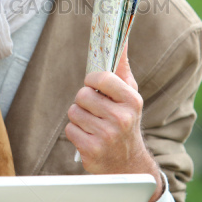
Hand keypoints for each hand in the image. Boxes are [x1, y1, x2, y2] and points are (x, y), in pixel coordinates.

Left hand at [65, 45, 163, 201]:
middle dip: (84, 101)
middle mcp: (122, 119)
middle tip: (96, 110)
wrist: (128, 165)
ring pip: (74, 112)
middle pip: (83, 95)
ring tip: (93, 125)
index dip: (93, 80)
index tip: (94, 85)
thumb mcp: (129, 95)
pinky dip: (76, 133)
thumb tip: (121, 37)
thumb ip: (122, 67)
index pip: (103, 78)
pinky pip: (70, 130)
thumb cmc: (125, 121)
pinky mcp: (92, 150)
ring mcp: (107, 136)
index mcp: (132, 101)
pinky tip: (89, 137)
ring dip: (79, 118)